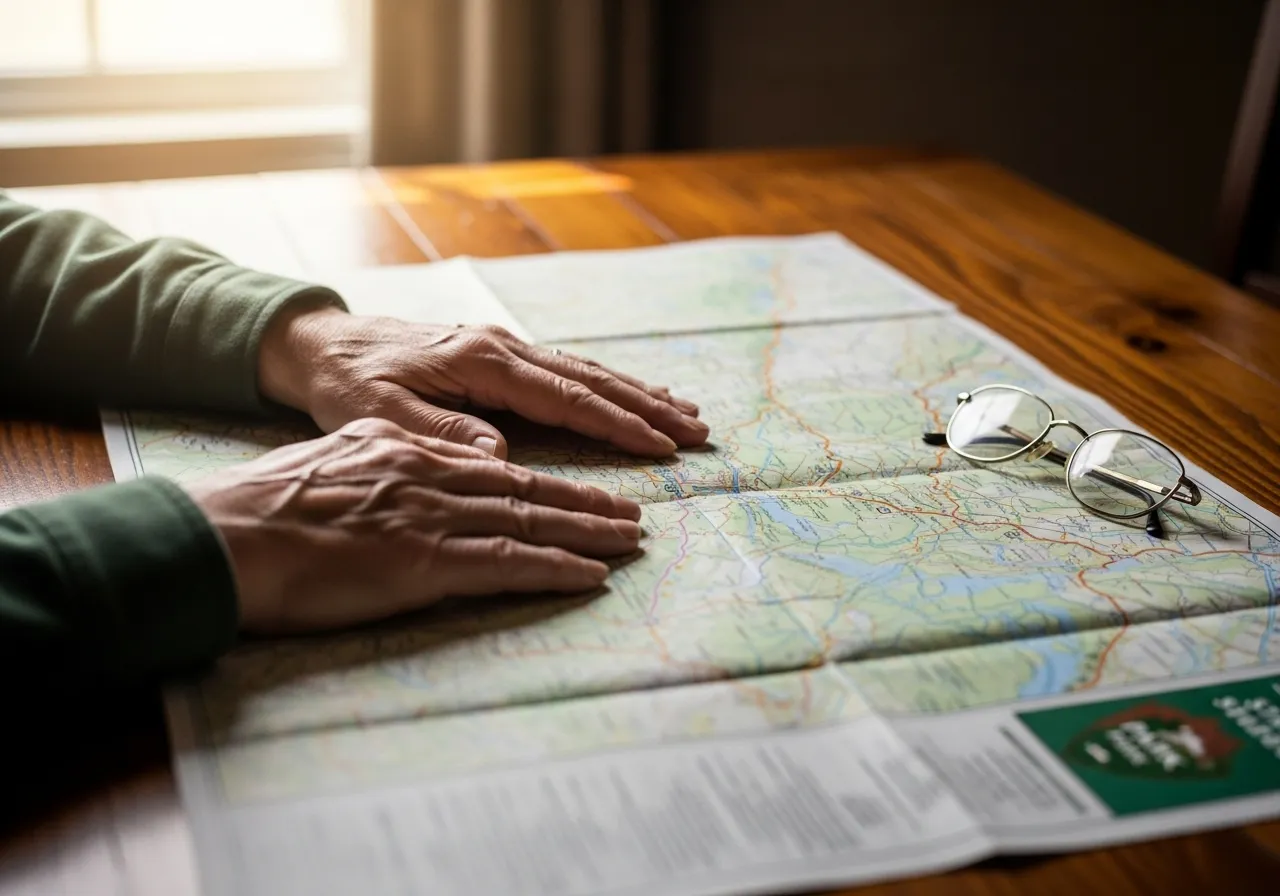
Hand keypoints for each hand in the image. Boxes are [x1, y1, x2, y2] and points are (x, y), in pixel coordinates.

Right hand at [183, 418, 642, 632]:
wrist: (226, 535)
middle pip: (529, 486)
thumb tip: (418, 462)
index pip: (497, 463)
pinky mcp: (425, 561)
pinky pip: (506, 562)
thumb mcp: (336, 456)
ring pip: (529, 519)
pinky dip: (554, 568)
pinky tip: (588, 576)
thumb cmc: (265, 505)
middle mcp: (431, 474)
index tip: (584, 487)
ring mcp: (432, 516)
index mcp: (409, 450)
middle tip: (634, 512)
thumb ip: (388, 456)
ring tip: (629, 540)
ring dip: (587, 531)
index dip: (548, 476)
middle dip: (587, 499)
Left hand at [257, 306, 707, 458]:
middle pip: (589, 378)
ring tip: (684, 411)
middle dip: (646, 406)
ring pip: (585, 370)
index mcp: (481, 361)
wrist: (320, 342)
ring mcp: (503, 346)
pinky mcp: (498, 354)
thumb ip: (441, 433)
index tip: (660, 446)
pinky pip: (566, 370)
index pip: (564, 398)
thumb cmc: (345, 383)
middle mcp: (502, 347)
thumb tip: (501, 457)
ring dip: (637, 392)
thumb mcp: (378, 416)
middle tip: (698, 430)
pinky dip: (606, 384)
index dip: (615, 423)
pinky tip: (630, 394)